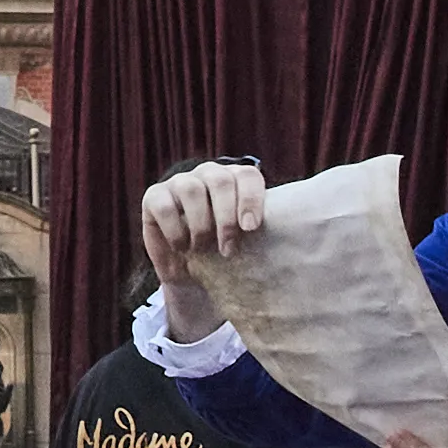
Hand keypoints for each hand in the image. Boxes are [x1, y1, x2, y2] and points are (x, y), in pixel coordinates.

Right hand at [140, 156, 266, 340]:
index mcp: (235, 181)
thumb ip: (258, 231)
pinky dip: (175, 229)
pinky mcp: (154, 196)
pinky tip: (183, 247)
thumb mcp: (246, 243)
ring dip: (200, 223)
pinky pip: (165, 205)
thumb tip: (292, 239)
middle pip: (220, 180)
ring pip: (191, 188)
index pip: (247, 176)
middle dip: (225, 217)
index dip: (250, 199)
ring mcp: (180, 183)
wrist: (192, 272)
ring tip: (203, 248)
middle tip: (228, 248)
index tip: (251, 228)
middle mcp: (209, 175)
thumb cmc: (225, 254)